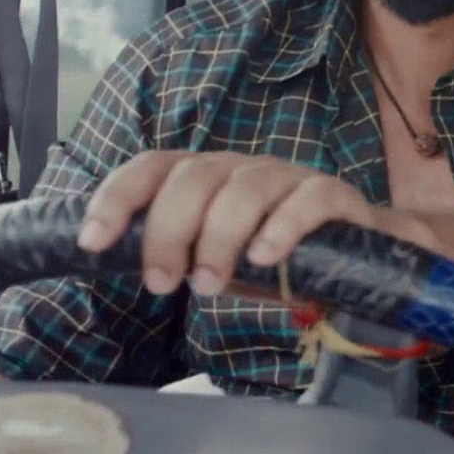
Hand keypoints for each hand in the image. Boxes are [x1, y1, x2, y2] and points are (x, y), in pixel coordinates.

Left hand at [78, 152, 390, 297]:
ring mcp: (290, 178)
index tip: (93, 242)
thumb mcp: (221, 263)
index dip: (118, 197)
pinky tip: (265, 258)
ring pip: (245, 188)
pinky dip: (283, 226)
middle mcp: (244, 169)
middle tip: (163, 283)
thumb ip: (184, 259)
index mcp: (208, 179)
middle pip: (195, 178)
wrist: (360, 258)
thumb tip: (134, 270)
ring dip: (219, 238)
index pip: (154, 167)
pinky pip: (308, 199)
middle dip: (169, 231)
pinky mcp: (335, 195)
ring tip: (212, 285)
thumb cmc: (279, 262)